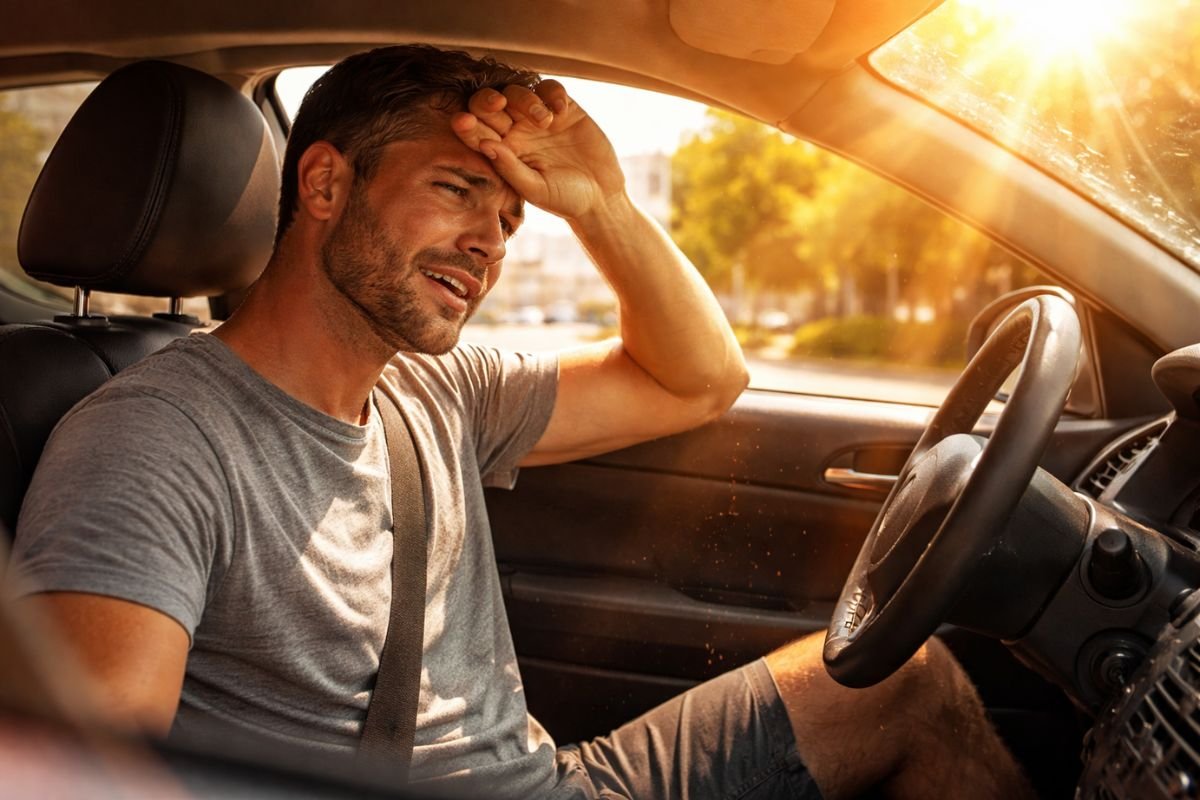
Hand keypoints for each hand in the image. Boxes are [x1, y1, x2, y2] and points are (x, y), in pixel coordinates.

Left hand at [450, 81, 624, 220]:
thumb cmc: (563, 199)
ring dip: (526, 100)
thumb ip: (509, 167)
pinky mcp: (563, 109)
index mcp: (502, 151)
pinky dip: (552, 93)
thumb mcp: (535, 189)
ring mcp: (537, 118)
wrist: (600, 196)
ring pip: (518, 91)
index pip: (476, 132)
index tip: (463, 121)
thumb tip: (485, 144)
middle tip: (498, 104)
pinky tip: (561, 111)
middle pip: (490, 103)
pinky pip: (549, 88)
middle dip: (488, 99)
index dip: (467, 124)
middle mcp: (515, 131)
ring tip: (545, 121)